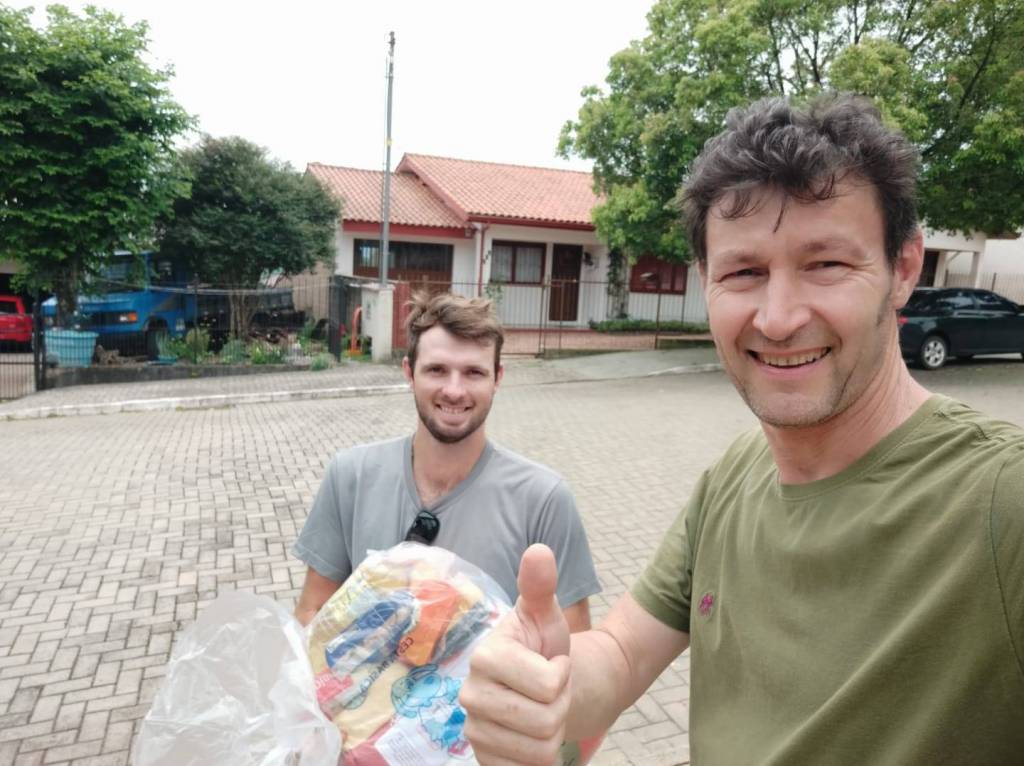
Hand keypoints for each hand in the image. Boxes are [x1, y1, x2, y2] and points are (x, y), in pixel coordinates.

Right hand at [461, 544, 571, 764]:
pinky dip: (540, 758)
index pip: (548, 685)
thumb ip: (540, 585)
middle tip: (550, 690)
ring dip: (554, 732)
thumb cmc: (542, 648)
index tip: (553, 663)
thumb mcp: (546, 616)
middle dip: (561, 705)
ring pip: (541, 750)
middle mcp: (470, 695)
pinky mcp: (482, 760)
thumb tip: (539, 550)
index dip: (562, 675)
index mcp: (485, 656)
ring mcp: (473, 731)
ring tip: (543, 710)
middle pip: (546, 721)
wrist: (538, 687)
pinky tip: (532, 737)